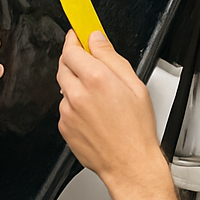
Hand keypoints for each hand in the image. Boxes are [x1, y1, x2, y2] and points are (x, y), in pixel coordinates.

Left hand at [57, 30, 164, 191]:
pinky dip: (75, 104)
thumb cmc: (136, 129)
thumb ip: (111, 57)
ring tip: (99, 96)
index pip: (71, 49)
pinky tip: (94, 113)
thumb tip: (97, 39)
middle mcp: (77, 94)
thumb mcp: (134, 84)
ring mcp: (67, 112)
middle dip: (73, 60)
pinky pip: (65, 107)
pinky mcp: (64, 127)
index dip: (73, 39)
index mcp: (96, 79)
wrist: (129, 165)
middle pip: (63, 65)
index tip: (77, 34)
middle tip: (90, 62)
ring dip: (75, 83)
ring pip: (64, 87)